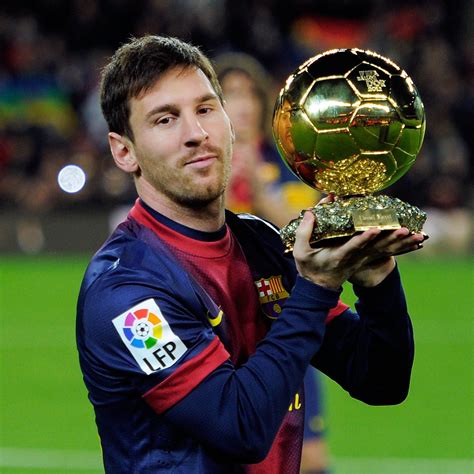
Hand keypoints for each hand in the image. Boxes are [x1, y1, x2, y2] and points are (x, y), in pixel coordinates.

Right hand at [293, 211, 425, 288]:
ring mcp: (361, 260)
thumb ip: (304, 231)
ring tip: (416, 234)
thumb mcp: (300, 252)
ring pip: (384, 250)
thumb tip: (311, 211)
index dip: (363, 239)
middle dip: (390, 238)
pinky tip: (416, 241)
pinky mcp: (366, 259)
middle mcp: (353, 259)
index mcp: (338, 256)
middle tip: (404, 229)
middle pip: (374, 248)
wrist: (319, 288)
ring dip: (400, 243)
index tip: (374, 229)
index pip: (352, 247)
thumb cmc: (309, 268)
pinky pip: (386, 252)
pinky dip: (401, 247)